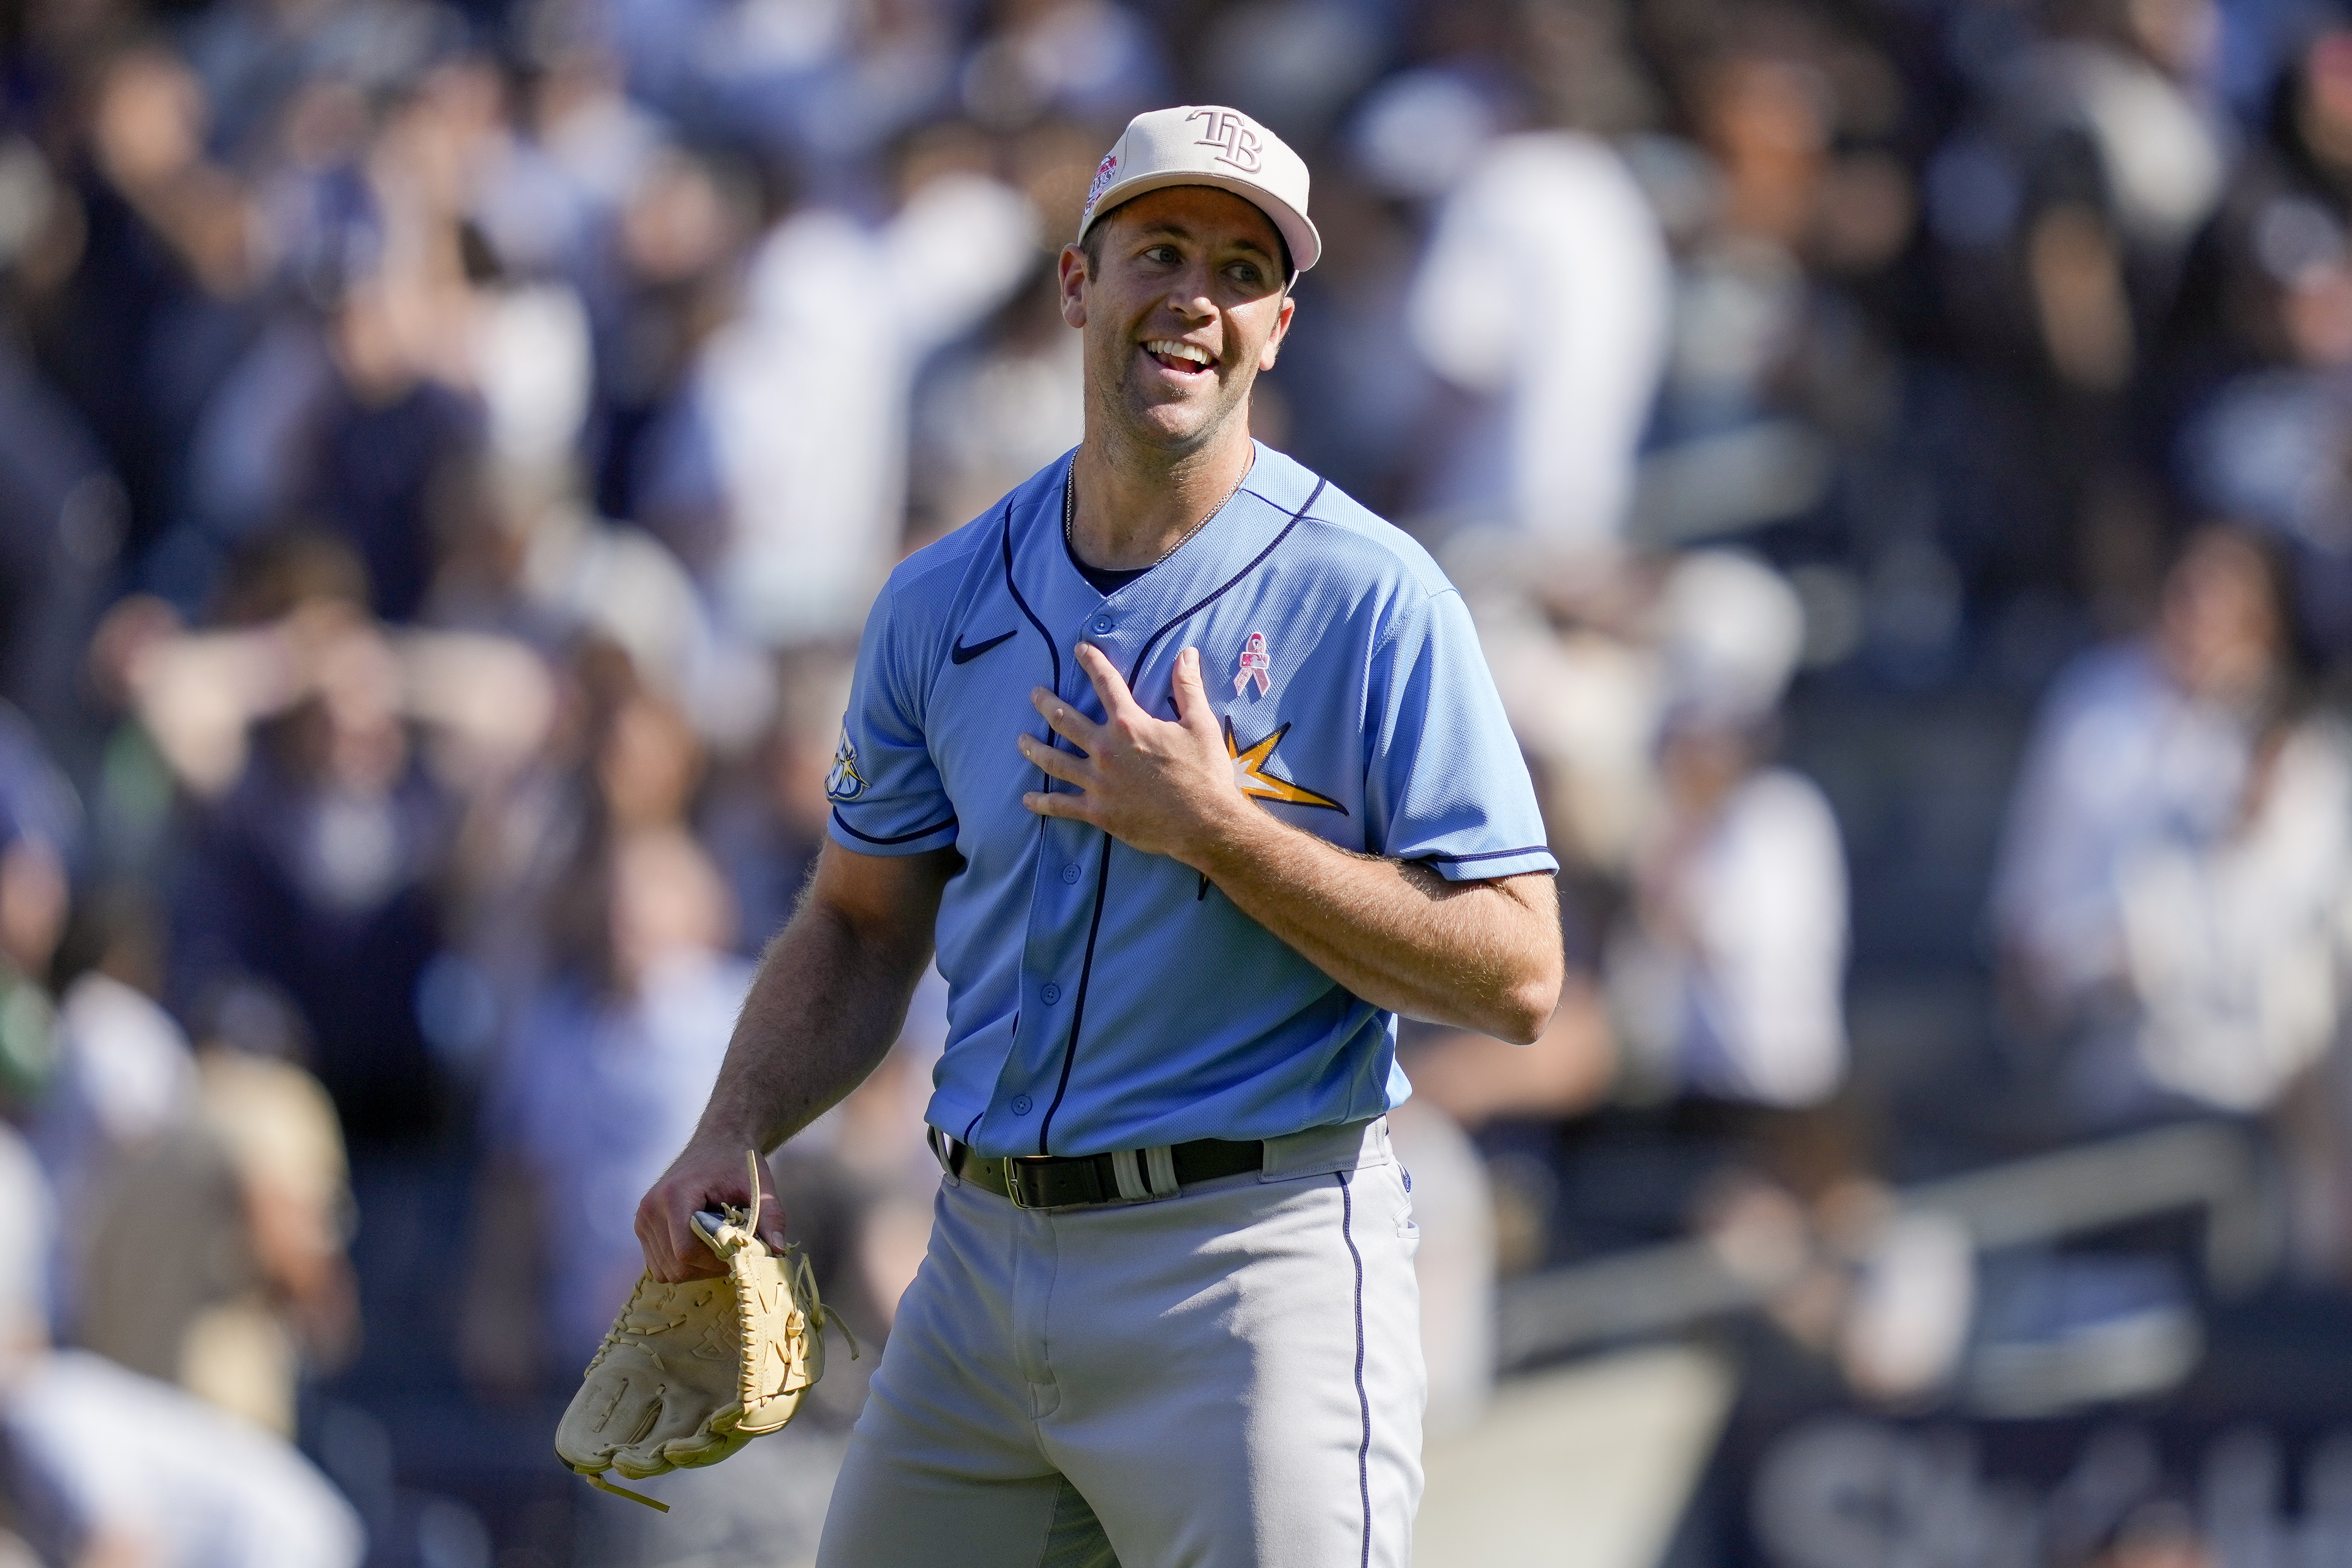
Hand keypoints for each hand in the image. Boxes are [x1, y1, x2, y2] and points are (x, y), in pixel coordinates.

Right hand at [634, 1143, 790, 1282]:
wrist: (718, 1141)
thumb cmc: (737, 1163)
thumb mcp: (759, 1187)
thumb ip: (771, 1217)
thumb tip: (778, 1248)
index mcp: (675, 1196)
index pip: (686, 1252)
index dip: (715, 1262)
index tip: (739, 1252)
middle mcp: (651, 1209)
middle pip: (676, 1266)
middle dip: (708, 1267)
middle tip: (732, 1250)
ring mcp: (643, 1219)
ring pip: (665, 1270)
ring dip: (695, 1269)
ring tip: (717, 1245)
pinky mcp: (643, 1226)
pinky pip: (659, 1265)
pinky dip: (681, 1265)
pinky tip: (701, 1245)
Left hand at [1018, 644, 1249, 866]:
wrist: (1205, 823)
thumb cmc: (1205, 772)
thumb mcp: (1200, 724)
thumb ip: (1188, 686)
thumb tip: (1187, 653)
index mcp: (1129, 724)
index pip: (1106, 683)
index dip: (1092, 662)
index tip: (1079, 649)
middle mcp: (1106, 749)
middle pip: (1066, 720)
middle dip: (1047, 704)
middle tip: (1035, 694)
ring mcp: (1098, 782)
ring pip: (1054, 761)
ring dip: (1035, 749)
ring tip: (1021, 741)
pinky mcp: (1098, 811)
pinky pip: (1062, 805)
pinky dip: (1042, 802)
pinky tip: (1028, 799)